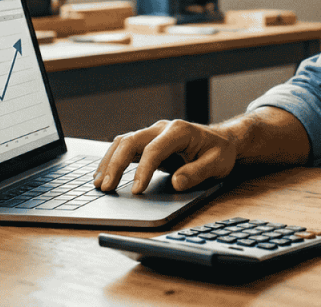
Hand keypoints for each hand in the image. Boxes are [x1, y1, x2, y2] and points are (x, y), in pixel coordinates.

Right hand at [94, 119, 236, 193]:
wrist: (221, 141)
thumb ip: (197, 172)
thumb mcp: (217, 163)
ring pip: (123, 142)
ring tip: (99, 184)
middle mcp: (162, 128)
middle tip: (106, 187)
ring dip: (109, 161)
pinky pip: (125, 147)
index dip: (143, 171)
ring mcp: (153, 134)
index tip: (136, 191)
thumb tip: (177, 182)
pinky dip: (112, 160)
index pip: (154, 150)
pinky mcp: (148, 142)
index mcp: (179, 131)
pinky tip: (104, 175)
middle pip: (131, 141)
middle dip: (116, 164)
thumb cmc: (219, 152)